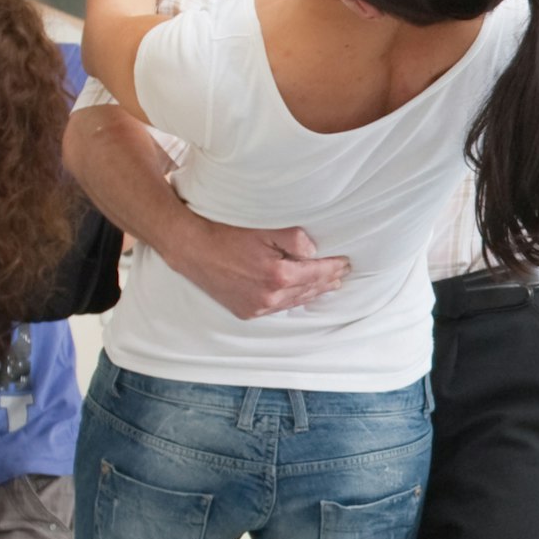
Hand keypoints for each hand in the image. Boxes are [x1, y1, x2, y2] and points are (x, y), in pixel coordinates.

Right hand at [151, 214, 349, 319]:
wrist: (191, 249)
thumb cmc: (226, 233)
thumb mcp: (264, 228)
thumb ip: (294, 238)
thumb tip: (314, 250)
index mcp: (278, 276)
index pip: (317, 273)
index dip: (334, 267)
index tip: (347, 262)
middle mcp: (269, 296)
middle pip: (308, 289)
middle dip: (328, 280)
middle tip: (343, 273)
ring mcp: (257, 307)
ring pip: (294, 301)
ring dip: (313, 292)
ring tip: (328, 285)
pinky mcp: (246, 311)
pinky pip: (277, 308)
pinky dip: (292, 300)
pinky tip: (300, 295)